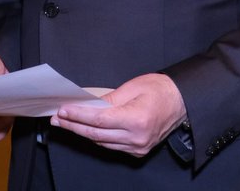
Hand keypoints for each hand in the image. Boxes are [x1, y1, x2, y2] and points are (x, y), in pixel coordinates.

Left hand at [51, 73, 186, 156]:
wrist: (182, 102)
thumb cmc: (160, 90)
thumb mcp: (133, 87)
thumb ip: (109, 99)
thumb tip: (88, 105)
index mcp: (136, 120)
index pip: (99, 120)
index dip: (78, 115)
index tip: (63, 110)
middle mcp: (137, 137)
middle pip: (97, 134)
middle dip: (74, 125)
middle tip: (57, 118)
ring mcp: (138, 147)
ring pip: (102, 142)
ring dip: (82, 132)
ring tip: (66, 122)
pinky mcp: (138, 150)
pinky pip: (111, 145)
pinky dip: (97, 137)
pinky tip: (85, 129)